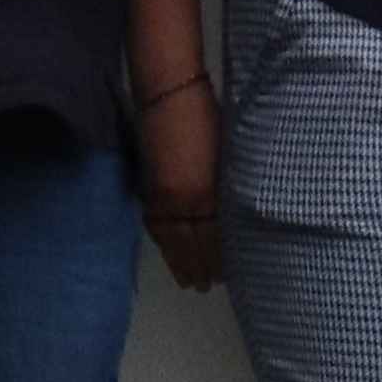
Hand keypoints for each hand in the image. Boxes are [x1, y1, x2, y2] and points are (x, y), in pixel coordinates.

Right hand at [134, 80, 224, 290]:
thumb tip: (232, 215)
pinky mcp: (149, 187)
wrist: (169, 94)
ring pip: (171, 238)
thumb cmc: (208, 116)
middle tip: (207, 286)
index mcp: (208, 190)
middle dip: (201, 267)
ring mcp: (163, 195)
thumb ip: (227, 188)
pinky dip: (162, 243)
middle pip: (193, 243)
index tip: (227, 274)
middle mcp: (184, 200)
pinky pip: (155, 224)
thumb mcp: (227, 154)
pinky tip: (168, 252)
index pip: (215, 236)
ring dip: (180, 262)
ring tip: (189, 281)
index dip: (220, 257)